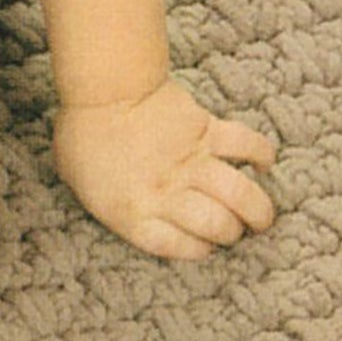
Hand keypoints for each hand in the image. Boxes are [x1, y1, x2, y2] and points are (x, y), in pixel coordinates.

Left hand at [54, 79, 276, 260]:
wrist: (103, 89)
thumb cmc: (82, 135)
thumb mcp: (78, 182)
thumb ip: (107, 201)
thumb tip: (124, 206)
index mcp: (134, 212)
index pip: (180, 247)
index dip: (199, 251)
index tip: (205, 247)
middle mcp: (168, 193)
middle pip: (218, 226)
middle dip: (232, 233)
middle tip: (234, 229)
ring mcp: (192, 162)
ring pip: (241, 194)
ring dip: (258, 210)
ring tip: (261, 218)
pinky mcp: (208, 131)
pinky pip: (246, 145)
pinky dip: (261, 154)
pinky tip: (263, 164)